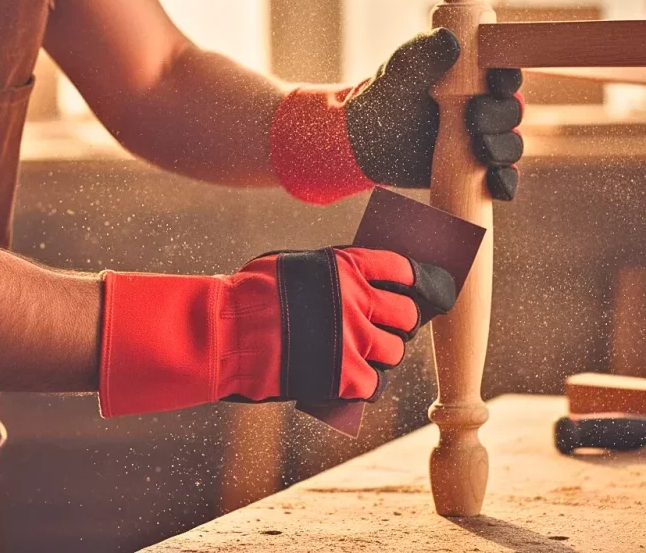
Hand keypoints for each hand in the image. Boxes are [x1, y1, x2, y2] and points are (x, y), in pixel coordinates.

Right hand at [98, 247, 455, 416]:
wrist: (226, 332)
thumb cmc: (252, 293)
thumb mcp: (294, 264)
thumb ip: (330, 271)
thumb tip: (360, 280)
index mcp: (345, 266)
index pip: (402, 268)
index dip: (417, 278)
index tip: (420, 286)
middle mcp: (356, 300)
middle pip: (407, 313)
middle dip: (404, 320)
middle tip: (394, 325)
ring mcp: (353, 340)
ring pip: (395, 350)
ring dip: (385, 353)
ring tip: (369, 353)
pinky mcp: (345, 377)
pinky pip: (376, 384)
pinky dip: (369, 383)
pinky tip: (358, 380)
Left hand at [345, 29, 523, 199]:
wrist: (368, 142)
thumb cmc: (386, 98)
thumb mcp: (400, 74)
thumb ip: (422, 55)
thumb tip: (449, 39)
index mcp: (474, 76)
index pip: (504, 73)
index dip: (507, 78)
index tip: (495, 83)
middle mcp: (485, 106)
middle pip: (512, 110)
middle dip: (499, 115)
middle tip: (472, 117)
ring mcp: (484, 139)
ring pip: (511, 144)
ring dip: (502, 148)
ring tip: (480, 148)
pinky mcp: (477, 170)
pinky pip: (502, 178)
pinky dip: (505, 182)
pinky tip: (496, 183)